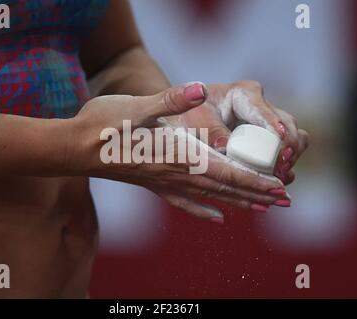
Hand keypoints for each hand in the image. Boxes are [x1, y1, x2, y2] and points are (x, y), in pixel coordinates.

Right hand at [64, 83, 288, 221]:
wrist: (72, 147)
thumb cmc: (101, 125)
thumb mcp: (134, 106)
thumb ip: (168, 101)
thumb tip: (198, 88)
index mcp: (175, 154)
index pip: (224, 171)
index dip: (254, 181)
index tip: (279, 188)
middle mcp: (173, 173)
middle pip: (223, 187)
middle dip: (256, 194)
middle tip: (284, 201)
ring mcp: (162, 181)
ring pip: (209, 196)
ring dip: (238, 202)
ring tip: (262, 209)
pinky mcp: (152, 183)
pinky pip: (183, 201)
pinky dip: (203, 209)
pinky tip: (216, 217)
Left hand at [169, 81, 309, 184]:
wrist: (187, 120)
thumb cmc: (189, 116)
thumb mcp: (196, 121)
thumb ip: (211, 132)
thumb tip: (225, 147)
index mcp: (243, 94)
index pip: (262, 110)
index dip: (274, 126)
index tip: (281, 140)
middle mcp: (261, 105)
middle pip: (287, 124)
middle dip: (289, 146)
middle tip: (282, 167)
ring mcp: (268, 122)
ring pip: (294, 136)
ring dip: (291, 156)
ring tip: (283, 176)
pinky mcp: (270, 138)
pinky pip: (287, 150)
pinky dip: (286, 165)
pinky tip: (281, 179)